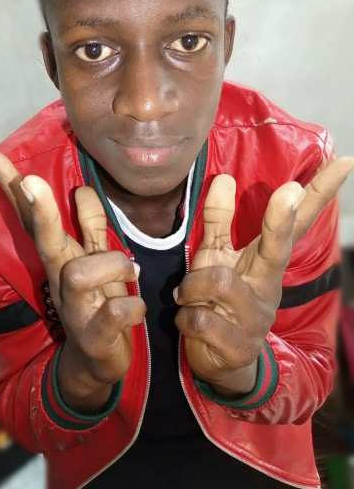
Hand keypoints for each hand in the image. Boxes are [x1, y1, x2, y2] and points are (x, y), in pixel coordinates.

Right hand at [0, 151, 145, 412]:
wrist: (97, 361)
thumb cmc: (98, 303)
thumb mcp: (96, 261)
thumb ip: (91, 227)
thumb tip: (83, 189)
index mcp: (63, 259)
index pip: (35, 220)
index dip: (17, 191)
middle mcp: (62, 281)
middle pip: (46, 243)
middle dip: (40, 213)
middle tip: (29, 181)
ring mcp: (75, 310)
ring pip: (81, 275)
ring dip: (113, 266)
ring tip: (131, 272)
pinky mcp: (94, 336)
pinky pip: (113, 314)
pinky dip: (130, 307)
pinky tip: (136, 308)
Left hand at [174, 156, 353, 395]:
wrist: (220, 360)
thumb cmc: (218, 300)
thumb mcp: (215, 256)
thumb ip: (218, 220)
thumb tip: (223, 178)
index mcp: (266, 261)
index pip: (297, 222)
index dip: (319, 193)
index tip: (342, 162)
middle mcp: (268, 285)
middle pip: (279, 246)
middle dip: (281, 218)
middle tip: (290, 191)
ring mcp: (258, 317)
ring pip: (219, 282)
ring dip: (193, 286)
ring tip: (188, 297)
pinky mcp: (240, 346)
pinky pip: (201, 320)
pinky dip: (185, 319)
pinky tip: (189, 323)